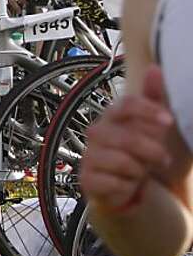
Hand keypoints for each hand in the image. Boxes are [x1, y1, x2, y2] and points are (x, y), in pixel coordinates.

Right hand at [81, 66, 181, 210]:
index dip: (147, 111)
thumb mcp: (152, 125)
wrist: (128, 185)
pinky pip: (113, 183)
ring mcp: (90, 155)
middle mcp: (97, 133)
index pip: (125, 105)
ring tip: (140, 172)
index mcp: (112, 116)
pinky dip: (127, 187)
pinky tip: (127, 184)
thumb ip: (153, 97)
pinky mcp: (86, 178)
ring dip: (140, 171)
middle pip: (126, 138)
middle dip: (151, 151)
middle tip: (162, 158)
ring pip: (122, 162)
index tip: (168, 121)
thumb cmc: (140, 151)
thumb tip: (154, 68)